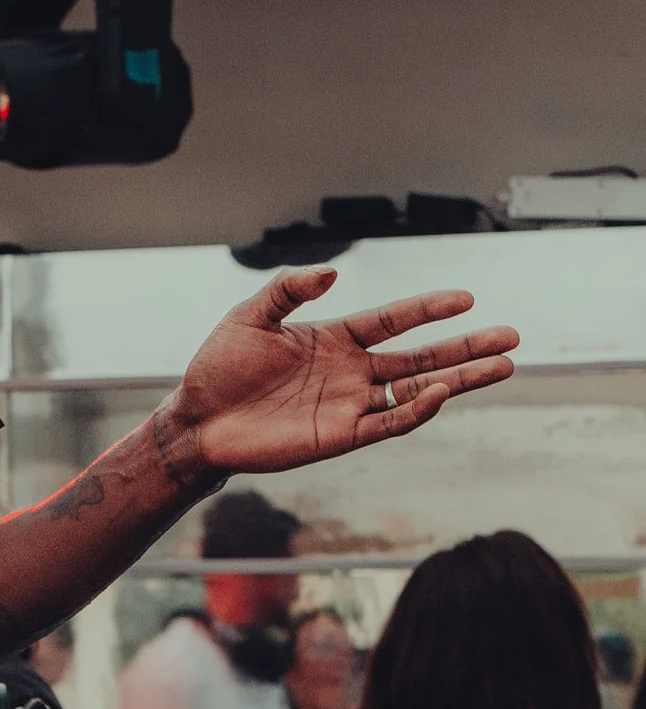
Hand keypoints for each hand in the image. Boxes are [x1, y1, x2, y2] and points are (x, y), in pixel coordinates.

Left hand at [161, 269, 517, 479]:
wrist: (196, 420)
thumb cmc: (218, 368)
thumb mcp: (250, 317)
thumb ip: (288, 290)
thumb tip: (331, 273)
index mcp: (334, 339)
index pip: (393, 320)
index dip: (428, 309)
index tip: (466, 298)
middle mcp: (351, 371)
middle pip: (420, 357)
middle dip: (465, 347)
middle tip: (512, 337)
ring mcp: (350, 404)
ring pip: (417, 391)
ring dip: (459, 379)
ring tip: (504, 366)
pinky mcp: (341, 435)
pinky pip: (389, 422)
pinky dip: (416, 410)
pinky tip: (442, 393)